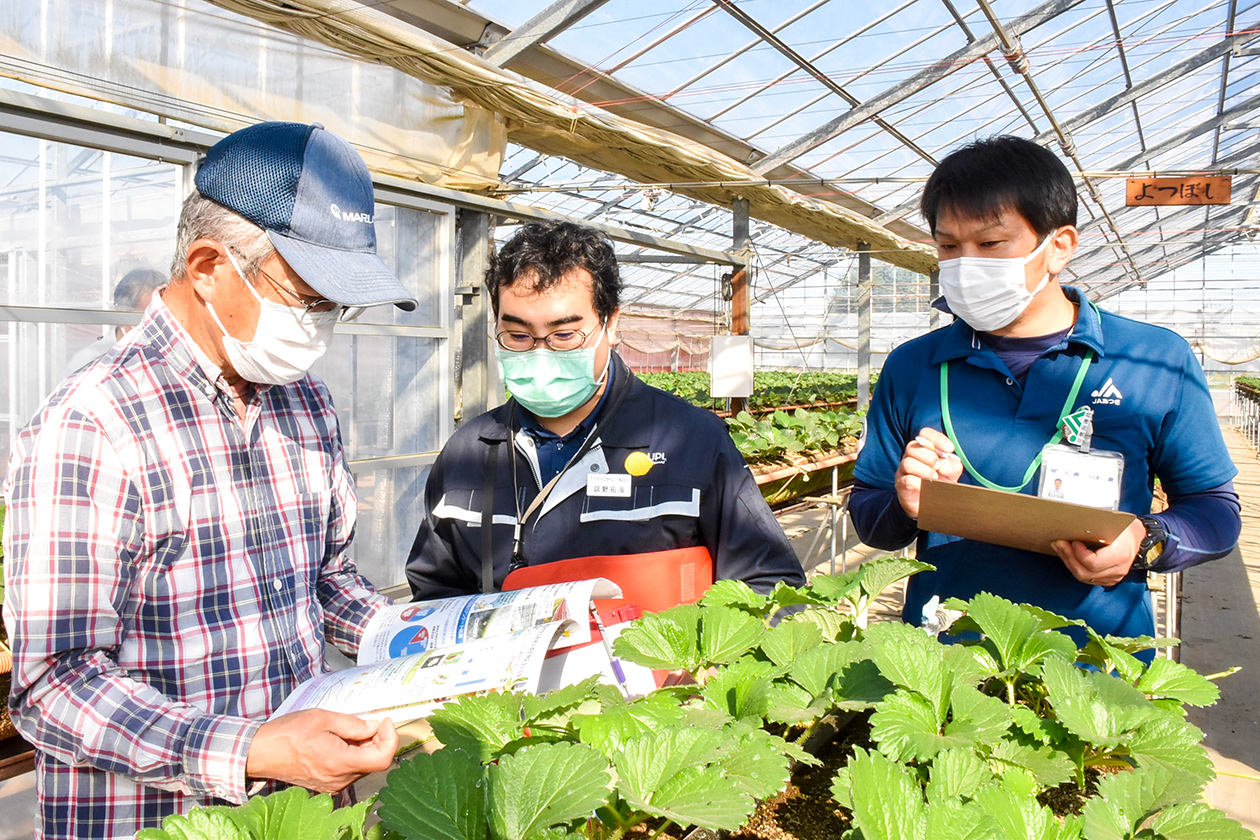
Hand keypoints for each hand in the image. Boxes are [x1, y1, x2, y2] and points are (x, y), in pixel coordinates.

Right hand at [245, 709, 397, 792]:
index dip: (390, 738)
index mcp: (340, 763)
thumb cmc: (288, 733)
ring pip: (362, 766)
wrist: (261, 752)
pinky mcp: (326, 785)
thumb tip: (374, 727)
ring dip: (365, 746)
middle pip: (374, 762)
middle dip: (378, 739)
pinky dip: (353, 754)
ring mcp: (332, 785)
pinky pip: (349, 770)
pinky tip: (341, 740)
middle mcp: (339, 779)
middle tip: (368, 720)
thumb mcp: (323, 718)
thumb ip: (353, 724)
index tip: (385, 721)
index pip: (382, 759)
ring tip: (350, 729)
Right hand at [894, 427, 963, 518]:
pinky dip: (919, 483)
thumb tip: (944, 463)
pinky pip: (907, 480)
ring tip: (934, 478)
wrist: (932, 503)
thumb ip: (952, 464)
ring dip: (925, 470)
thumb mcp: (951, 472)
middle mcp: (911, 457)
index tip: (949, 449)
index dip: (937, 439)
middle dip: (930, 456)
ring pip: (908, 463)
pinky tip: (926, 487)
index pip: (925, 434)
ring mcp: (904, 471)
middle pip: (913, 447)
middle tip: (938, 467)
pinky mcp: (901, 485)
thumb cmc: (941, 483)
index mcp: (924, 449)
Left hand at [1051, 517, 1146, 587]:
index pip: (1093, 563)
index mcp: (1121, 555)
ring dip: (1069, 562)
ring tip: (1060, 548)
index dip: (1078, 554)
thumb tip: (1073, 522)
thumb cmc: (1126, 528)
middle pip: (1085, 572)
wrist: (1140, 538)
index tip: (1073, 542)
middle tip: (1059, 544)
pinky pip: (1088, 578)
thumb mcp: (1114, 523)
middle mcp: (1118, 569)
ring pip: (1084, 577)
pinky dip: (1076, 567)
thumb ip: (1095, 526)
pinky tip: (1069, 556)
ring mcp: (1114, 576)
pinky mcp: (1108, 579)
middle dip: (1068, 557)